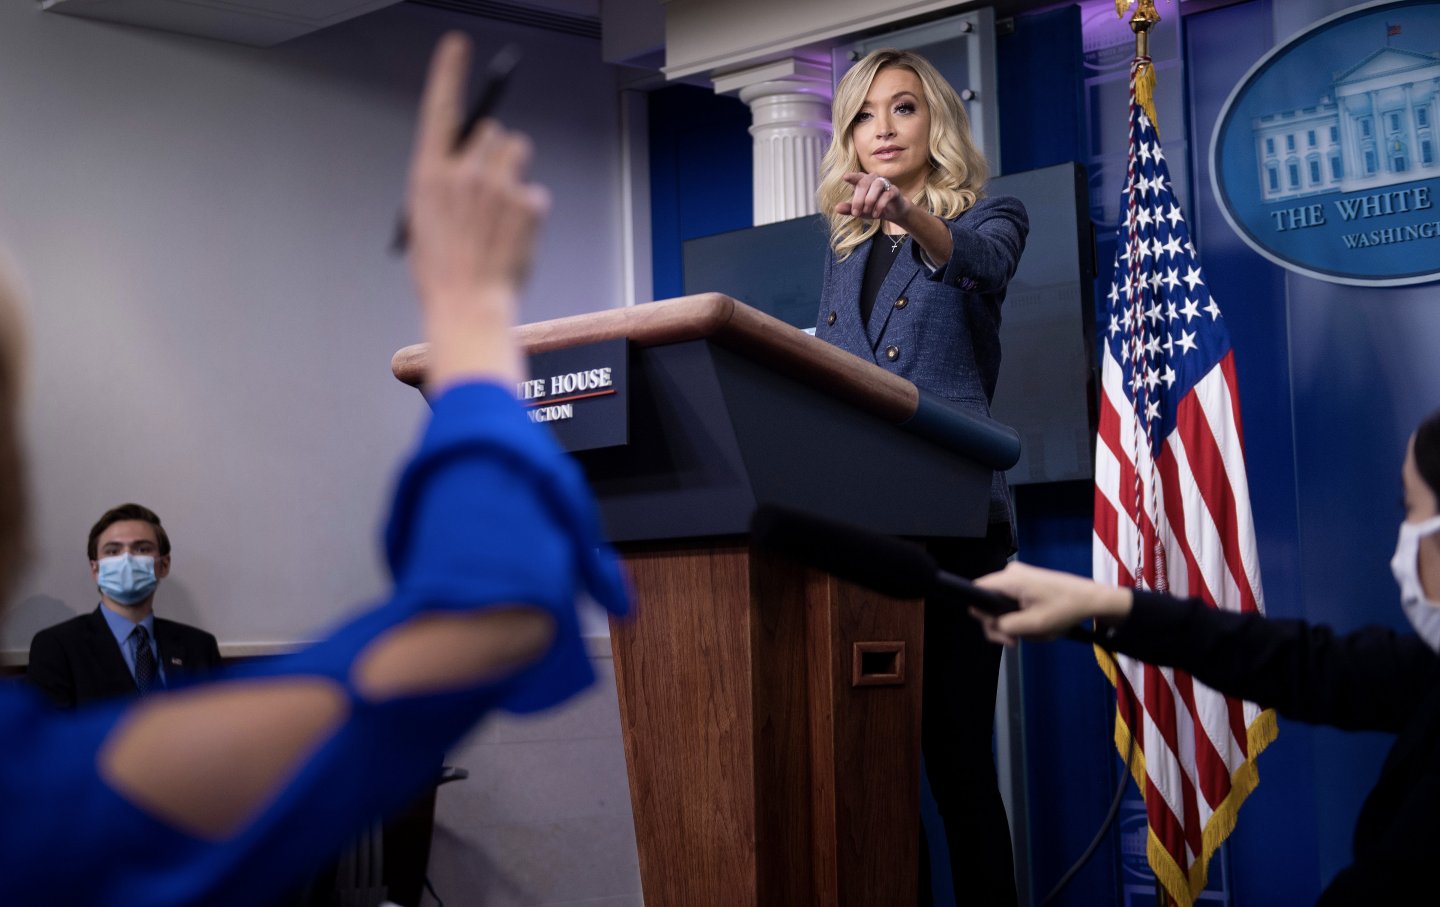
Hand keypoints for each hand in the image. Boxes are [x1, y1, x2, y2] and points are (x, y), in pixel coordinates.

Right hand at [406, 33, 548, 390]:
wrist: (467, 305)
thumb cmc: (440, 271)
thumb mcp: (424, 220)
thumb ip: (443, 184)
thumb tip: (464, 166)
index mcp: (429, 174)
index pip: (439, 108)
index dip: (448, 73)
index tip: (457, 46)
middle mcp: (463, 170)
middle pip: (492, 131)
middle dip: (495, 153)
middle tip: (489, 190)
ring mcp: (498, 185)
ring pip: (518, 153)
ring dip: (514, 174)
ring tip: (501, 215)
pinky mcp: (527, 202)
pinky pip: (534, 193)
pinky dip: (528, 212)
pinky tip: (513, 238)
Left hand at [835, 171, 913, 226]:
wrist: (893, 212)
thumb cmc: (873, 208)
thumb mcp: (860, 210)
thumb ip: (849, 209)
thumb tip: (837, 208)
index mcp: (864, 181)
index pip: (857, 177)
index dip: (852, 176)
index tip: (845, 177)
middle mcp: (874, 179)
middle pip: (864, 183)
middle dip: (858, 199)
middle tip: (855, 214)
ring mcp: (885, 184)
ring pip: (877, 185)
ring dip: (869, 200)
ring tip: (866, 212)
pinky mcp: (894, 191)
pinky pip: (886, 195)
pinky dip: (879, 205)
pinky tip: (875, 214)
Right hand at [969, 562, 1132, 645]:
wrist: (1093, 599)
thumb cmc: (1065, 609)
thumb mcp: (1033, 624)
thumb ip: (1004, 626)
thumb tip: (990, 625)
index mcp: (1009, 579)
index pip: (976, 592)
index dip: (981, 614)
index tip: (1000, 631)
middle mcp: (1010, 574)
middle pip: (989, 602)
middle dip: (1002, 625)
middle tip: (1017, 641)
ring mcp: (1020, 577)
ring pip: (1003, 605)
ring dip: (1016, 624)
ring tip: (1037, 632)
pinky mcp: (1028, 583)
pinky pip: (1014, 602)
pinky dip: (1024, 617)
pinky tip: (1039, 624)